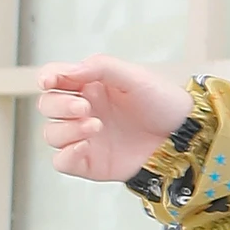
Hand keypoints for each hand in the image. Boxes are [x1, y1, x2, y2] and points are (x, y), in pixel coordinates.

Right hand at [36, 57, 195, 182]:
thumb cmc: (162, 102)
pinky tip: (86, 145)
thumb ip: (99, 67)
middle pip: (48, 106)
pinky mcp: (91, 162)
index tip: (50, 82)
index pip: (52, 78)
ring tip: (96, 126)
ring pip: (51, 133)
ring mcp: (85, 137)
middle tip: (85, 108)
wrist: (184, 136)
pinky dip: (66, 154)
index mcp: (89, 85)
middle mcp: (83, 110)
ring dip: (66, 129)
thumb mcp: (134, 76)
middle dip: (59, 105)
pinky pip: (61, 161)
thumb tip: (66, 71)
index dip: (46, 79)